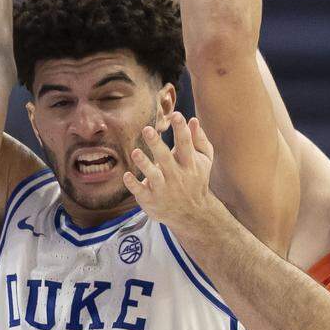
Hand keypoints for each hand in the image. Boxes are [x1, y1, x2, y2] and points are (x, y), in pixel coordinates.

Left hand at [123, 112, 217, 229]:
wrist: (192, 214)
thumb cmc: (195, 180)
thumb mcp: (204, 161)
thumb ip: (199, 140)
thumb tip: (193, 119)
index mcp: (190, 165)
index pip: (186, 145)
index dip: (181, 130)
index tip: (176, 115)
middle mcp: (177, 176)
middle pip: (166, 158)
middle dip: (156, 144)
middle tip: (147, 129)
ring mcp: (163, 189)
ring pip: (153, 176)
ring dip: (144, 164)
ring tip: (135, 152)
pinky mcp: (151, 200)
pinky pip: (141, 192)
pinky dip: (133, 184)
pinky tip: (126, 176)